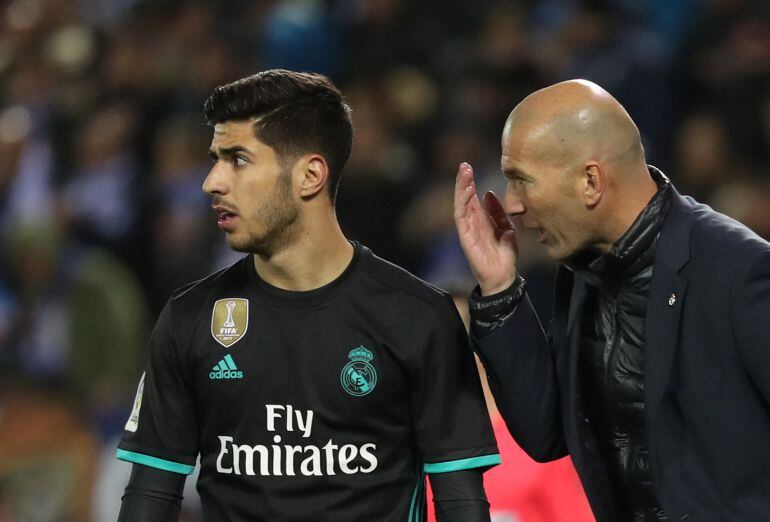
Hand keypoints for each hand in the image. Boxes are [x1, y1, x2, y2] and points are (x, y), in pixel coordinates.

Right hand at [453, 162, 517, 295]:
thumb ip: (497, 211)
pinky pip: (461, 217)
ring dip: (461, 188)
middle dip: (463, 181)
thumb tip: (488, 193)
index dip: (470, 182)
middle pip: (464, 197)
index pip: (472, 197)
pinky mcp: (465, 237)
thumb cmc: (504, 252)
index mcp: (480, 218)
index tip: (469, 167)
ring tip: (464, 173)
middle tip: (464, 165)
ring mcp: (467, 229)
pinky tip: (467, 191)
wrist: (504, 274)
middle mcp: (471, 222)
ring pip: (460, 204)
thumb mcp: (506, 226)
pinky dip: (462, 203)